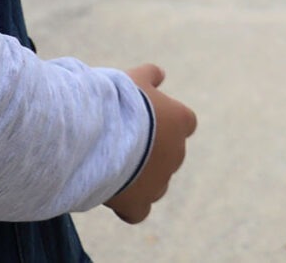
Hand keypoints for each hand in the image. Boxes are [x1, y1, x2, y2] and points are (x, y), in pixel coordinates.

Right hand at [106, 63, 197, 223]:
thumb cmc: (118, 102)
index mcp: (181, 121)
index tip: (145, 121)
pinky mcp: (140, 204)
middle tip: (121, 142)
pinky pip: (138, 211)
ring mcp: (160, 181)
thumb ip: (150, 75)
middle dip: (150, 152)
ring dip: (141, 179)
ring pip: (156, 184)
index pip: (185, 124)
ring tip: (113, 167)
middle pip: (168, 155)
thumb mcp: (135, 79)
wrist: (101, 134)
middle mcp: (177, 152)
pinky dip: (129, 206)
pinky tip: (114, 195)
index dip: (165, 124)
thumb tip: (159, 74)